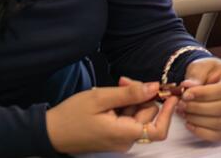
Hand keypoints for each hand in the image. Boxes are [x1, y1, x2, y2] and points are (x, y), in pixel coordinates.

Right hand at [47, 79, 176, 153]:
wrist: (49, 132)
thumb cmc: (71, 115)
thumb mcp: (101, 98)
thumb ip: (129, 94)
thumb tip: (154, 87)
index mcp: (124, 134)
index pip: (158, 129)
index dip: (168, 112)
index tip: (171, 95)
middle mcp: (125, 140)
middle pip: (148, 116)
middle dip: (142, 96)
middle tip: (124, 81)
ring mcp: (120, 139)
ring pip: (138, 115)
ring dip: (132, 99)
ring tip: (116, 85)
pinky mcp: (114, 136)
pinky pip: (127, 119)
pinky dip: (124, 105)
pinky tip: (112, 95)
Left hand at [177, 58, 220, 141]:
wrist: (209, 79)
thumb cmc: (207, 71)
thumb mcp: (201, 65)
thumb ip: (195, 75)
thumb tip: (189, 86)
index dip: (204, 94)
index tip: (186, 94)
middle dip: (198, 108)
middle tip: (181, 104)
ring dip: (198, 120)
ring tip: (184, 112)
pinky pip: (219, 134)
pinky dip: (202, 132)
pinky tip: (190, 124)